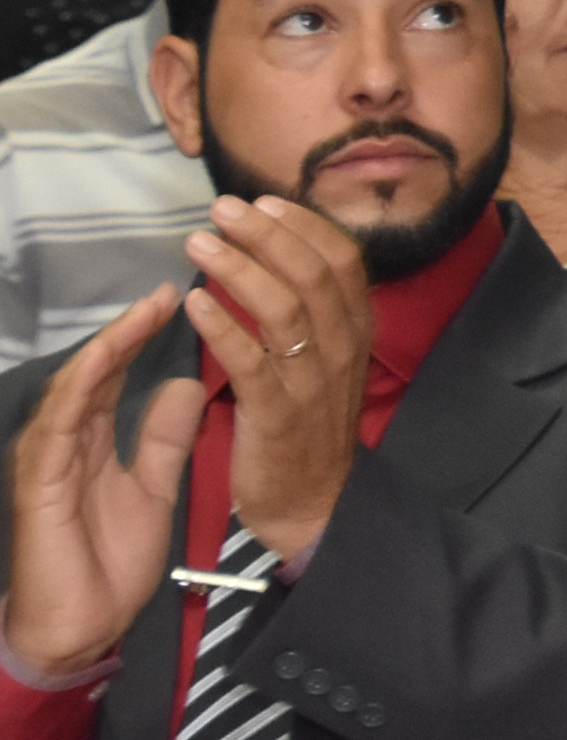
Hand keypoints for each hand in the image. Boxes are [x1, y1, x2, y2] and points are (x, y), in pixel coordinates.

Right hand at [4, 284, 202, 675]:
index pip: (118, 372)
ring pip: (75, 385)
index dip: (145, 334)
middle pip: (98, 368)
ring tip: (146, 308)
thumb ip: (164, 437)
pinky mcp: (39, 480)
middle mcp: (66, 440)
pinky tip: (105, 358)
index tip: (184, 296)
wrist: (82, 626)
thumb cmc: (111, 562)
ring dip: (109, 344)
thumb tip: (184, 384)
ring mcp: (47, 457)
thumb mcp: (154, 486)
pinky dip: (81, 387)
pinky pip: (58, 423)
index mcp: (91, 439)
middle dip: (131, 325)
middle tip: (172, 284)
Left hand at [180, 196, 369, 563]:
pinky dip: (222, 325)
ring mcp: (314, 380)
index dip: (304, 226)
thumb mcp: (327, 362)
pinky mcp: (279, 412)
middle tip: (222, 208)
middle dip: (267, 234)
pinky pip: (251, 359)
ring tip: (199, 243)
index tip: (263, 201)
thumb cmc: (308, 427)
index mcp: (357, 330)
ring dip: (239, 268)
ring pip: (284, 308)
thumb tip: (281, 257)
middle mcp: (343, 347)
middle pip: (313, 273)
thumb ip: (312, 314)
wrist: (312, 504)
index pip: (342, 260)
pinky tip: (194, 303)